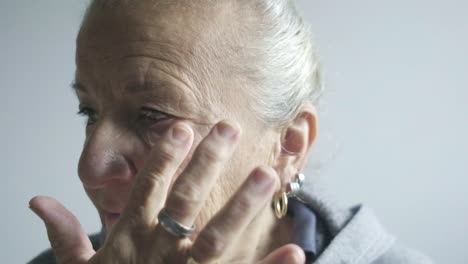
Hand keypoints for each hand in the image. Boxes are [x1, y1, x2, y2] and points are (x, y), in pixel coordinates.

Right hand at [30, 121, 304, 263]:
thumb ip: (65, 236)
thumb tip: (38, 200)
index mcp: (131, 240)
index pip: (146, 189)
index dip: (162, 157)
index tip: (182, 128)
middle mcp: (161, 253)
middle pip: (185, 201)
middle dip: (207, 163)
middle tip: (229, 127)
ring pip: (218, 236)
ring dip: (242, 204)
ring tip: (267, 174)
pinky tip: (295, 249)